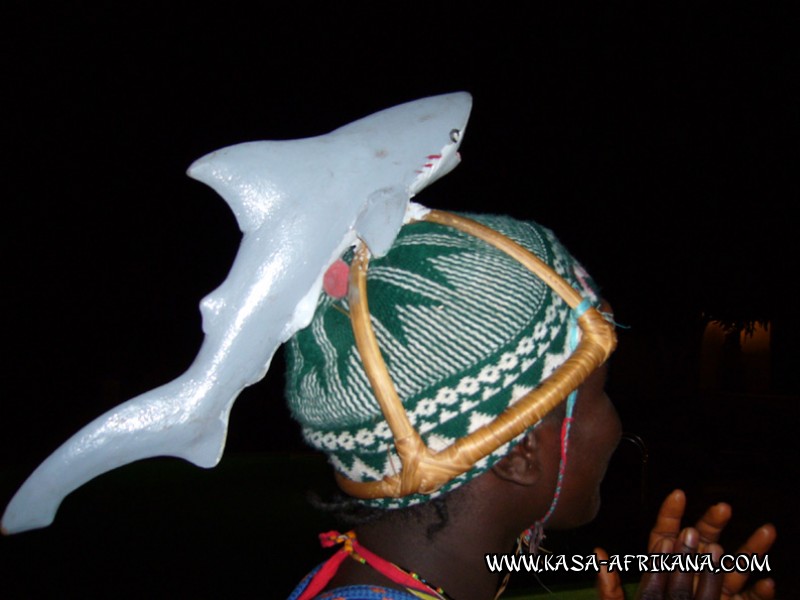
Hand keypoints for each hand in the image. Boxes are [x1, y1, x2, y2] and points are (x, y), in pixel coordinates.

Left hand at [596, 489, 775, 599]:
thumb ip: (610, 588)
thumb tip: (598, 554)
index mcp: (662, 571)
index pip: (665, 536)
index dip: (671, 515)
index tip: (678, 495)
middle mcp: (689, 576)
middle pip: (702, 544)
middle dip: (712, 524)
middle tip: (722, 507)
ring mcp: (711, 593)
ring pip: (733, 568)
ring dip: (750, 551)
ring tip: (766, 531)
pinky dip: (760, 593)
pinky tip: (768, 582)